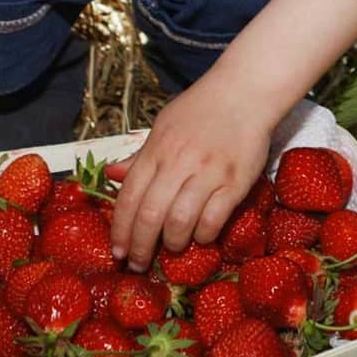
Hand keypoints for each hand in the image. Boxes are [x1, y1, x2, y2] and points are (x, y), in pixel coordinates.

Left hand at [105, 76, 271, 272]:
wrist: (245, 91)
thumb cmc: (201, 109)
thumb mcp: (163, 126)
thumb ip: (140, 155)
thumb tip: (110, 174)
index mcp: (157, 149)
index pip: (129, 197)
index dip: (120, 230)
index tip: (118, 251)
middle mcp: (179, 162)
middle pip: (150, 216)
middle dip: (141, 247)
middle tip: (139, 264)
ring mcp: (208, 172)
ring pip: (180, 222)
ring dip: (172, 243)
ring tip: (172, 248)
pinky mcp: (235, 182)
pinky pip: (213, 219)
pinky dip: (203, 235)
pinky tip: (201, 236)